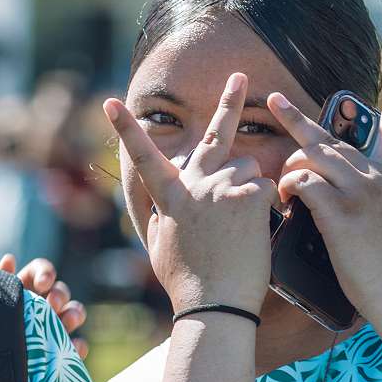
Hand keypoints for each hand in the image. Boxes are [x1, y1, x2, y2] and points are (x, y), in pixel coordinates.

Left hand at [0, 252, 87, 355]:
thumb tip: (9, 260)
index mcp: (27, 286)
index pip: (42, 270)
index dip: (46, 273)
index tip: (42, 283)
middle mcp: (45, 302)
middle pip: (61, 291)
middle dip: (59, 295)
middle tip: (51, 305)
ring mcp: (56, 325)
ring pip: (74, 313)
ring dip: (74, 314)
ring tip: (67, 321)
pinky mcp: (61, 348)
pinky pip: (76, 346)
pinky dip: (78, 346)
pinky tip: (74, 347)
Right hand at [104, 72, 275, 314]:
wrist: (213, 305)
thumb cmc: (186, 284)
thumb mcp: (160, 248)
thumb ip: (164, 218)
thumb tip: (162, 210)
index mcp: (170, 197)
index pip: (143, 156)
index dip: (126, 129)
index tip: (112, 103)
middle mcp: (194, 184)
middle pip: (214, 134)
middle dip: (230, 101)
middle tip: (241, 76)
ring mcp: (222, 186)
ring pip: (248, 167)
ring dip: (251, 184)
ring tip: (244, 222)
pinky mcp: (248, 195)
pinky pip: (267, 186)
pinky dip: (269, 204)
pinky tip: (258, 229)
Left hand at [269, 67, 381, 319]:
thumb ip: (375, 208)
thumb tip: (351, 206)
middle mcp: (377, 178)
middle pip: (332, 139)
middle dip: (297, 119)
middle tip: (273, 100)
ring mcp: (360, 192)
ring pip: (314, 154)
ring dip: (289, 164)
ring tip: (280, 184)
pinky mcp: (342, 211)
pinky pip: (305, 182)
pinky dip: (289, 187)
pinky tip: (285, 200)